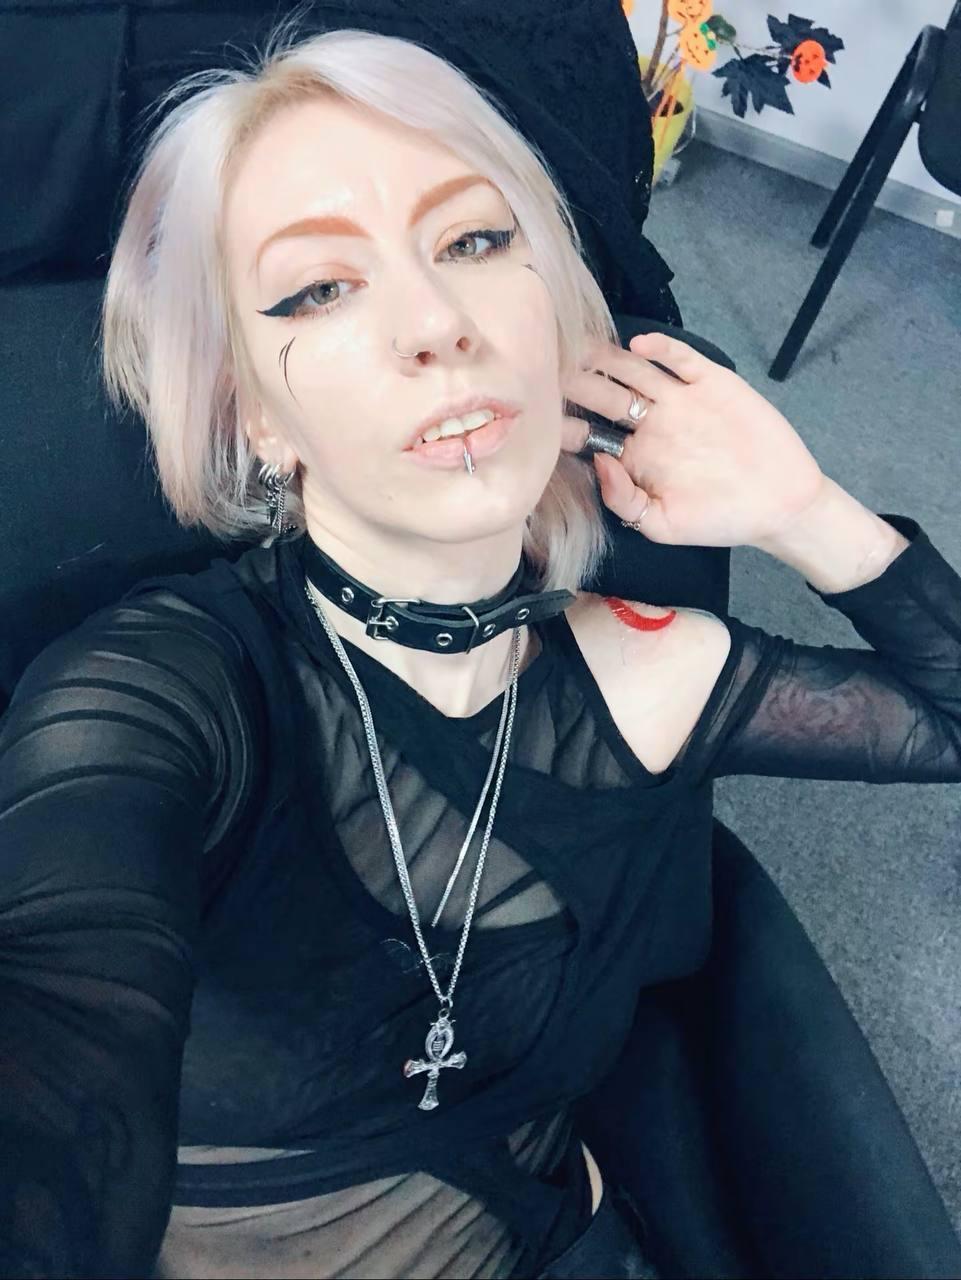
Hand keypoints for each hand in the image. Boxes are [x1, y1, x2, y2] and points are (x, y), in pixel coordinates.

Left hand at [561, 331, 827, 548]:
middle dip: (576, 383)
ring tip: (581, 347)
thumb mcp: (661, 525)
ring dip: (608, 359)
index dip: (566, 422)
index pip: (590, 433)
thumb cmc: (719, 520)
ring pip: (634, 371)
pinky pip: (680, 359)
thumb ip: (623, 499)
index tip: (538, 414)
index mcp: (634, 456)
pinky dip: (660, 348)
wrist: (779, 503)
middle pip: (604, 395)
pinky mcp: (711, 383)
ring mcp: (680, 400)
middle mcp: (651, 423)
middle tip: (546, 367)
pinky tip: (638, 345)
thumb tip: (599, 462)